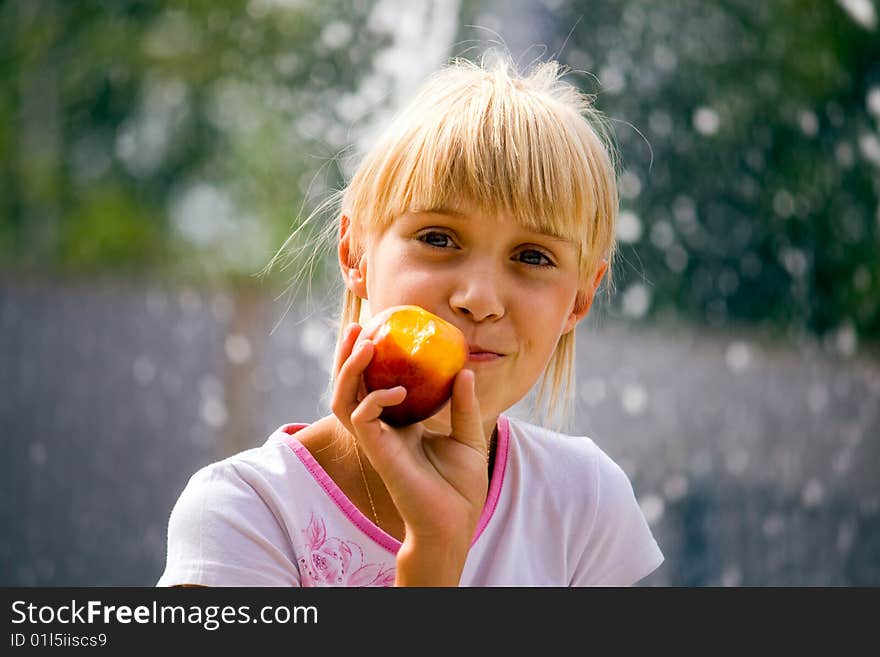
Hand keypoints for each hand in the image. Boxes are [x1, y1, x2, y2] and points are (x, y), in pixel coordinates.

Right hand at [330, 323, 489, 544]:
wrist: (457, 522)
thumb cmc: (461, 486)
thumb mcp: (469, 436)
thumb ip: (462, 405)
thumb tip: (465, 369)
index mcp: (400, 426)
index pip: (373, 386)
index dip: (371, 360)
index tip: (382, 330)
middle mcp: (381, 431)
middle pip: (349, 388)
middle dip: (346, 357)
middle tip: (360, 326)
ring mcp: (376, 442)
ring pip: (343, 401)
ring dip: (349, 370)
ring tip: (364, 344)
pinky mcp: (378, 454)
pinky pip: (362, 419)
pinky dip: (375, 399)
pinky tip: (397, 390)